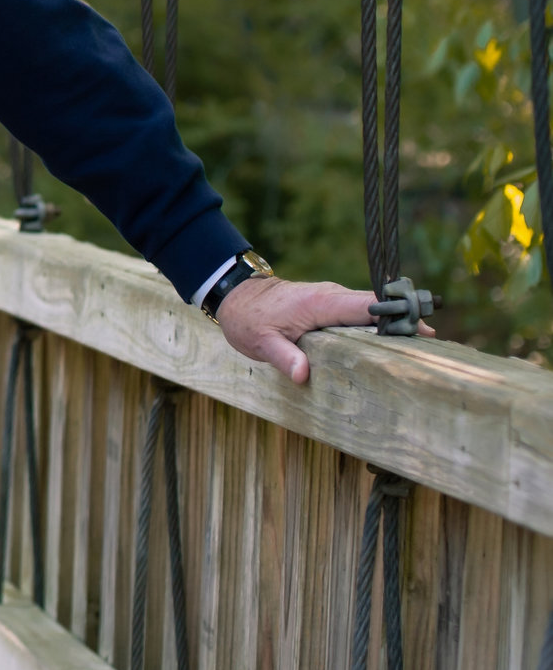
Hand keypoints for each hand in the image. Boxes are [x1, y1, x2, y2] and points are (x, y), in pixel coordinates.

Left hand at [212, 275, 429, 383]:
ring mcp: (334, 297)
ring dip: (393, 326)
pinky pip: (361, 313)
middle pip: (378, 307)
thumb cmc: (249, 319)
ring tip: (421, 350)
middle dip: (405, 324)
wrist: (236, 295)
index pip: (367, 306)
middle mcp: (333, 295)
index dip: (396, 318)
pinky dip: (377, 326)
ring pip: (372, 310)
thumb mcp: (261, 342)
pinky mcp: (332, 304)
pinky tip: (391, 346)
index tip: (423, 332)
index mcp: (321, 302)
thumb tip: (302, 375)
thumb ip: (283, 357)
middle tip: (433, 347)